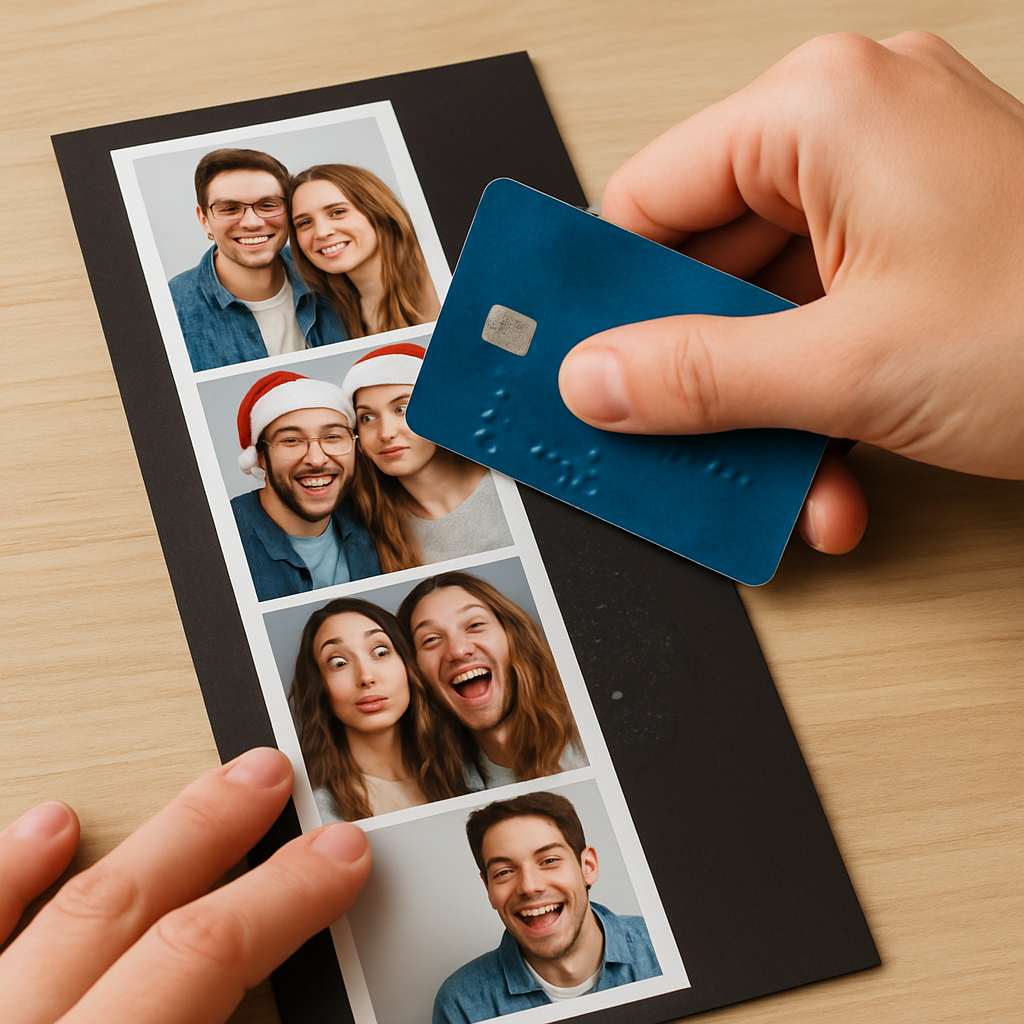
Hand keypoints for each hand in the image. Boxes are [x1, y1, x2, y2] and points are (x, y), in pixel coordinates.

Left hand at [0, 748, 370, 1023]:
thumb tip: (317, 1008)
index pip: (200, 956)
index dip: (283, 899)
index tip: (336, 861)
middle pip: (128, 908)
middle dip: (212, 834)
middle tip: (269, 781)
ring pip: (55, 913)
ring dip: (136, 844)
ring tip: (200, 790)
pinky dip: (6, 877)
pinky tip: (43, 829)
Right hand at [559, 32, 1023, 553]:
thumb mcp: (847, 367)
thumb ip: (697, 375)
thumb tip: (596, 380)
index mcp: (819, 111)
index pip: (647, 197)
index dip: (597, 289)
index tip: (562, 355)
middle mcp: (850, 135)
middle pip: (704, 262)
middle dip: (690, 371)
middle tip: (650, 433)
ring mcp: (889, 194)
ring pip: (765, 311)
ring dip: (762, 411)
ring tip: (769, 479)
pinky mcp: (918, 252)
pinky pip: (824, 325)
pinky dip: (817, 405)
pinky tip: (831, 476)